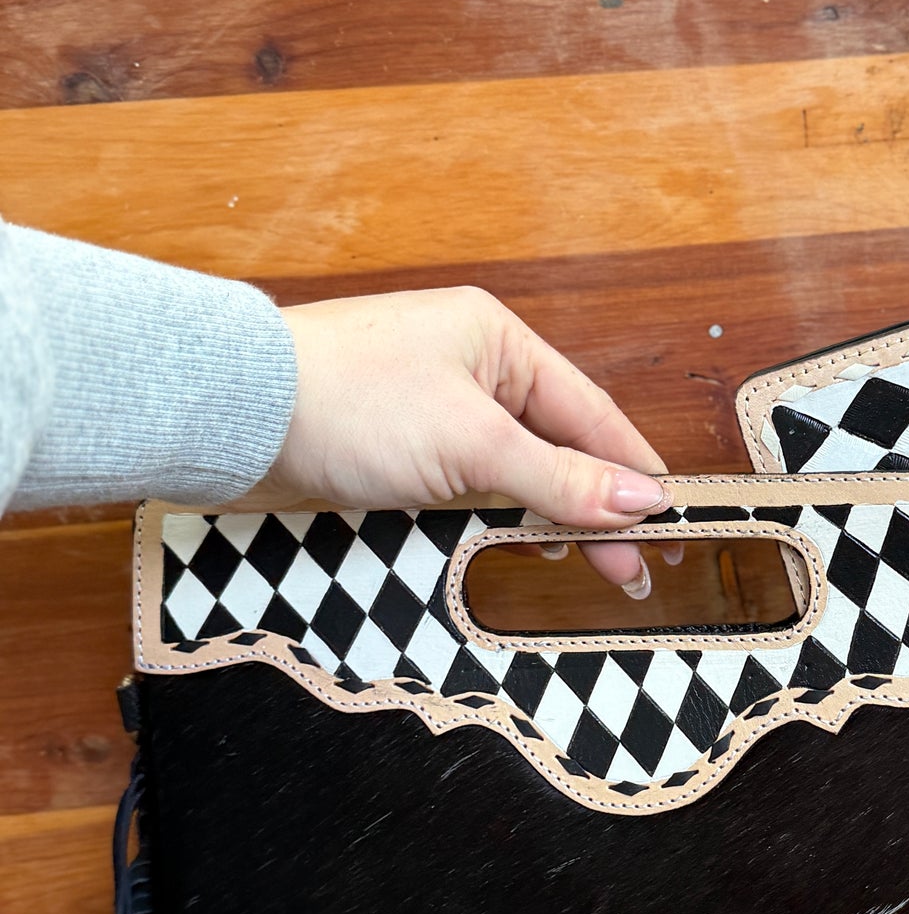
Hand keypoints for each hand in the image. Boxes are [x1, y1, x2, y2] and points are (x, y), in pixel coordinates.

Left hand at [243, 287, 677, 593]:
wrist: (230, 420)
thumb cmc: (345, 402)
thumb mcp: (472, 444)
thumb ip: (560, 479)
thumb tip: (640, 500)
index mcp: (498, 342)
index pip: (591, 415)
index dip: (635, 473)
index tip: (673, 523)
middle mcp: (469, 370)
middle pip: (557, 447)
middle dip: (597, 509)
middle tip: (633, 572)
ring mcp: (431, 412)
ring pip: (514, 473)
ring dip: (548, 520)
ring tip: (586, 568)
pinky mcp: (395, 452)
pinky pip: (468, 490)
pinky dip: (498, 521)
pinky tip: (516, 550)